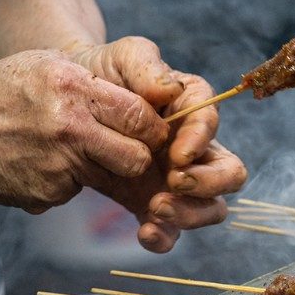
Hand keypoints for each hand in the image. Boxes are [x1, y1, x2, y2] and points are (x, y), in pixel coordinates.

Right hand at [0, 50, 167, 211]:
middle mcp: (69, 127)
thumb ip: (96, 80)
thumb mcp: (47, 66)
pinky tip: (47, 164)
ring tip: (81, 152)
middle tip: (131, 148)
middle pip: (138, 155)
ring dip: (108, 168)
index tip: (150, 129)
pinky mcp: (49, 192)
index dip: (153, 126)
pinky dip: (71, 181)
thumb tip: (151, 93)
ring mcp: (59, 163)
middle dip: (141, 154)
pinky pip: (81, 190)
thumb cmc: (5, 93)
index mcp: (73, 88)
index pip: (139, 115)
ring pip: (115, 176)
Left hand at [70, 37, 246, 251]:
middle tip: (173, 181)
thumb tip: (168, 90)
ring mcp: (179, 179)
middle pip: (230, 173)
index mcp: (194, 108)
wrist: (65, 103)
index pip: (212, 125)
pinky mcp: (155, 203)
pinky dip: (165, 237)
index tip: (177, 154)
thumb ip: (146, 65)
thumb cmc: (101, 73)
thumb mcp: (121, 56)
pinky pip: (173, 230)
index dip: (200, 141)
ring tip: (155, 207)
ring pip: (211, 207)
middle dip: (208, 182)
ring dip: (191, 213)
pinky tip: (143, 232)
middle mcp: (195, 148)